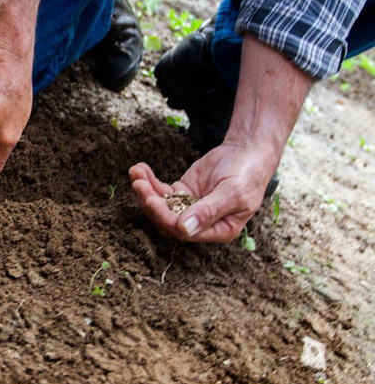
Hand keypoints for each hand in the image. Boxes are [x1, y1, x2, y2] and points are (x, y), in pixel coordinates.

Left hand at [129, 142, 278, 242]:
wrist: (248, 152)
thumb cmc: (247, 175)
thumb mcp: (232, 193)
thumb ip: (209, 211)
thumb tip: (185, 229)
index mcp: (217, 231)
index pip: (184, 231)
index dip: (165, 217)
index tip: (151, 200)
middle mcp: (200, 224)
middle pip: (167, 220)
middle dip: (150, 202)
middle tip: (138, 183)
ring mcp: (189, 208)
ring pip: (160, 205)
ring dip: (145, 190)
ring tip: (135, 172)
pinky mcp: (182, 192)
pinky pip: (161, 190)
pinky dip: (149, 181)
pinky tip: (139, 168)